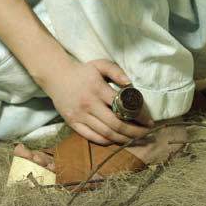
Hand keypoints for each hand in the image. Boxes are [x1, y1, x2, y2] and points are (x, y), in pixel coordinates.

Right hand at [39, 56, 154, 145]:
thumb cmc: (82, 71)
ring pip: (106, 133)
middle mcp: (89, 104)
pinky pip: (92, 137)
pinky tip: (116, 139)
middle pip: (116, 125)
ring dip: (123, 139)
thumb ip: (115, 71)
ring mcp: (80, 115)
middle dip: (135, 132)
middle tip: (146, 133)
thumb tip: (130, 83)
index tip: (149, 121)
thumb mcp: (99, 64)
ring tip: (135, 138)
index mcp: (98, 89)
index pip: (123, 106)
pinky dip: (107, 141)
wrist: (56, 76)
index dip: (138, 116)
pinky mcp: (73, 123)